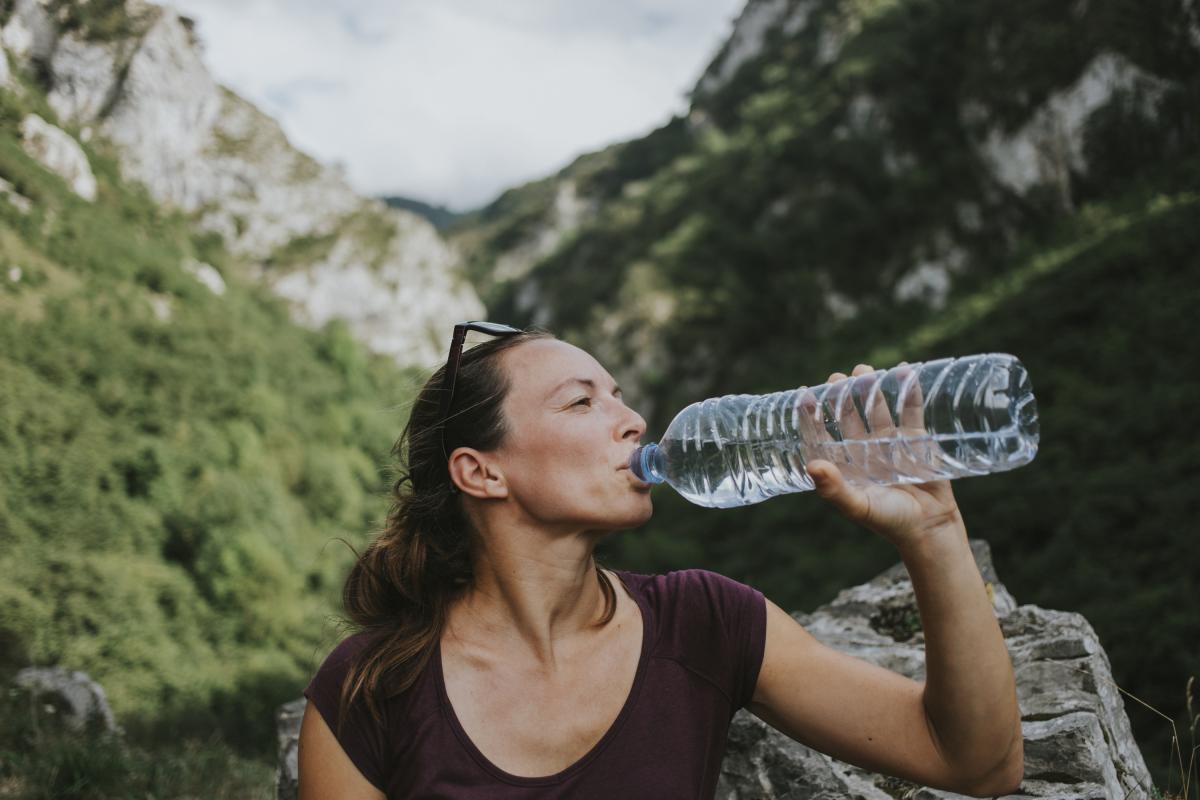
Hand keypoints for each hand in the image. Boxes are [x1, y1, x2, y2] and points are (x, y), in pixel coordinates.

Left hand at [806, 363, 964, 549]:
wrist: (931, 528)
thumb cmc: (890, 521)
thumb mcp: (859, 507)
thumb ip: (833, 490)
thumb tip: (811, 466)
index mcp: (845, 465)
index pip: (823, 434)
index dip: (812, 415)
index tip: (803, 393)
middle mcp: (864, 450)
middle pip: (849, 416)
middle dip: (842, 395)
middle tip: (837, 376)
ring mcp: (890, 443)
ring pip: (877, 409)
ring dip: (871, 388)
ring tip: (864, 370)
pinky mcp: (916, 440)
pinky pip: (911, 410)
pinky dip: (908, 391)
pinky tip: (904, 371)